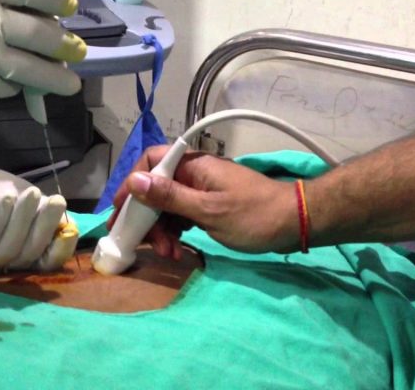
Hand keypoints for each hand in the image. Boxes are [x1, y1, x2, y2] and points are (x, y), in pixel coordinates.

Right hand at [0, 0, 87, 110]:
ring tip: (71, 84)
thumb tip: (31, 8)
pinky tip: (23, 88)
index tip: (70, 7)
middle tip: (77, 51)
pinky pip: (7, 86)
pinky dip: (17, 88)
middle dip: (64, 45)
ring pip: (31, 67)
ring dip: (56, 78)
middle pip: (39, 31)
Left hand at [0, 156, 77, 273]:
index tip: (72, 226)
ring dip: (23, 221)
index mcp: (19, 254)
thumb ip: (38, 208)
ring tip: (31, 193)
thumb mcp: (18, 194)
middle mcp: (1, 265)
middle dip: (45, 227)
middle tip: (57, 200)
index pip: (45, 261)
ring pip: (9, 250)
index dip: (61, 248)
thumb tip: (66, 220)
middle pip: (30, 256)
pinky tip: (8, 199)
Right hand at [110, 146, 298, 255]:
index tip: (120, 211)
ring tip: (169, 253)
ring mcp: (201, 190)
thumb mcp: (208, 211)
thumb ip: (170, 197)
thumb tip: (134, 181)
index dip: (131, 185)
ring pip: (167, 206)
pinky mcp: (208, 206)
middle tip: (142, 242)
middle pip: (155, 188)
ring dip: (161, 229)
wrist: (294, 223)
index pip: (150, 162)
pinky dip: (175, 232)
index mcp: (192, 165)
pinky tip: (177, 249)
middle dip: (146, 216)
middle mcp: (193, 173)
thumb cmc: (253, 215)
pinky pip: (181, 215)